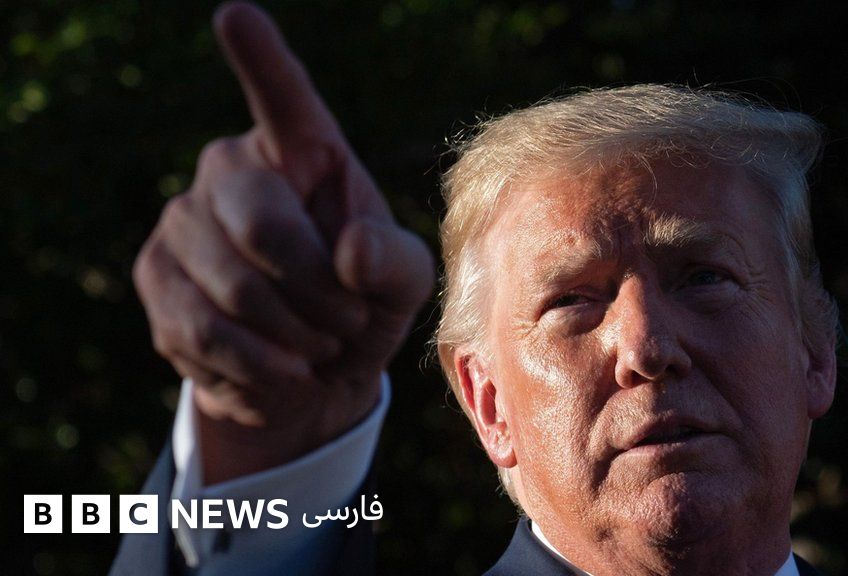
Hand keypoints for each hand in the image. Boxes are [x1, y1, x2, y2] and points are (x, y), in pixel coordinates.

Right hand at [132, 1, 433, 483]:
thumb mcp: (403, 285)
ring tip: (318, 345)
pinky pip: (202, 329)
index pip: (283, 100)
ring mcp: (183, 221)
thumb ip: (394, 262)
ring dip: (293, 335)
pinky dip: (257, 364)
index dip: (260, 59)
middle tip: (347, 323)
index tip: (235, 13)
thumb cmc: (362, 306)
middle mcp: (232, 171)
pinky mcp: (154, 277)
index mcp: (303, 153)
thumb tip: (347, 249)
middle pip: (263, 220)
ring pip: (232, 286)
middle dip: (319, 291)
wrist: (311, 375)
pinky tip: (280, 367)